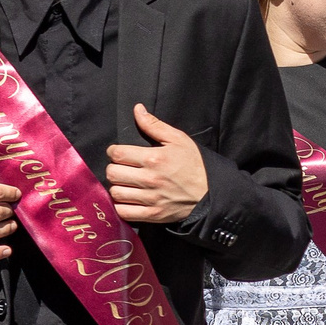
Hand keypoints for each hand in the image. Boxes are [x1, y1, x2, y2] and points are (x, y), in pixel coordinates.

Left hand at [106, 106, 208, 224]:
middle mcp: (150, 179)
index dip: (114, 151)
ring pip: (115, 192)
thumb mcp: (179, 140)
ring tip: (126, 183)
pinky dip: (121, 206)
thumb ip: (155, 125)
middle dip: (114, 168)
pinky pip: (124, 212)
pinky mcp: (153, 215)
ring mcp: (151, 199)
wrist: (213, 193)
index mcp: (154, 158)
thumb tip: (137, 109)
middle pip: (112, 173)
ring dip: (117, 187)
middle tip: (123, 168)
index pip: (117, 154)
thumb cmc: (195, 164)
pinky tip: (128, 199)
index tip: (119, 153)